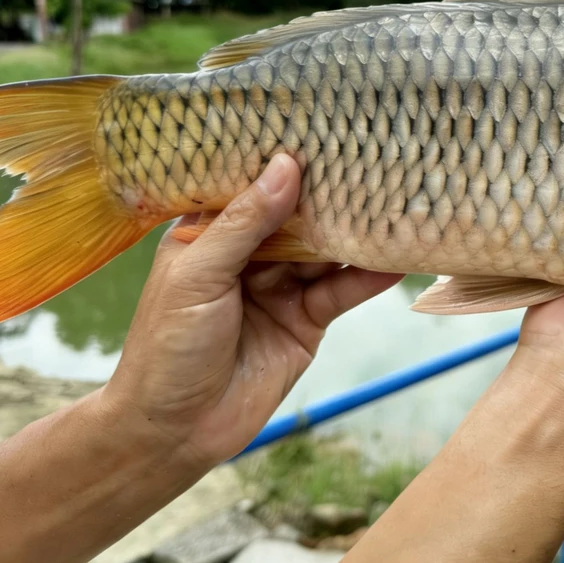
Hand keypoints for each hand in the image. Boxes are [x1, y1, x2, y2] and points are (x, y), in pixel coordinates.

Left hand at [102, 155, 402, 469]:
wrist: (173, 434)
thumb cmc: (166, 348)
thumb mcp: (198, 275)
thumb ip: (245, 222)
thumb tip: (286, 165)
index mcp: (212, 232)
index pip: (253, 184)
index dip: (284, 159)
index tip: (323, 128)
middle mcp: (250, 253)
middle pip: (299, 213)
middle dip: (332, 192)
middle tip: (374, 160)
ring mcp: (282, 286)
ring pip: (327, 249)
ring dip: (357, 230)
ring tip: (396, 202)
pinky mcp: (308, 319)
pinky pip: (342, 290)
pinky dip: (369, 276)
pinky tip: (396, 258)